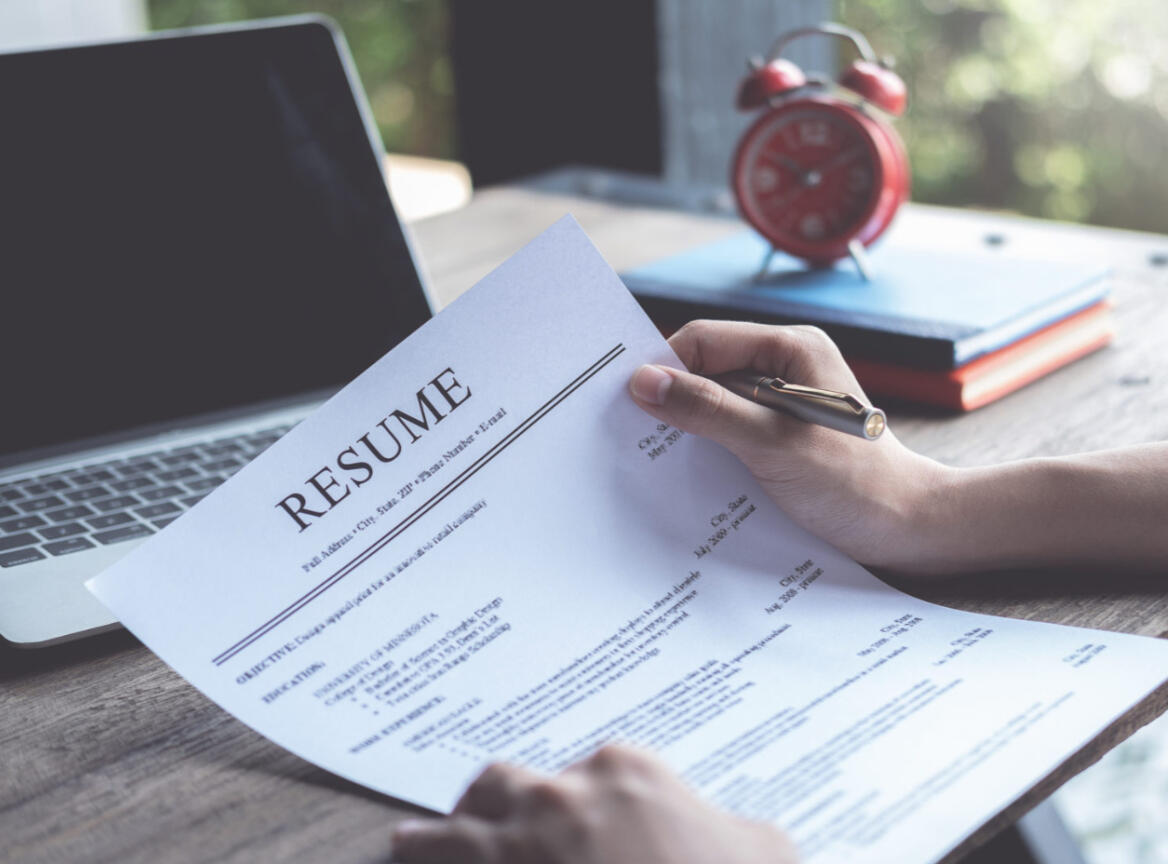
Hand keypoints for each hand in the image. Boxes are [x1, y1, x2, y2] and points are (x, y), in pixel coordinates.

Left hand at [390, 744, 796, 863]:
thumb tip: (736, 834)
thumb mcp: (763, 848)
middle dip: (497, 804)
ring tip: (412, 845)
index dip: (575, 799)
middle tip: (490, 823)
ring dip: (438, 837)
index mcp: (628, 774)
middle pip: (505, 785)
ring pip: (458, 825)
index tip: (571, 820)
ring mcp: (520, 846)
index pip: (586, 769)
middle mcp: (565, 798)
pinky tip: (409, 858)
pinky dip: (422, 863)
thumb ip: (733, 826)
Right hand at [629, 320, 950, 572]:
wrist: (906, 530)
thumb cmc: (854, 484)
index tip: (631, 407)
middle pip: (705, 368)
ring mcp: (783, 399)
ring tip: (668, 462)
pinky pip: (728, 428)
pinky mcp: (779, 431)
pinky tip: (698, 475)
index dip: (665, 368)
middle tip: (641, 438)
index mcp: (792, 347)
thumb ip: (710, 410)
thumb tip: (644, 382)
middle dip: (674, 401)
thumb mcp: (773, 445)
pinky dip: (709, 448)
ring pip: (713, 401)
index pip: (704, 340)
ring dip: (691, 429)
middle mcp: (786, 364)